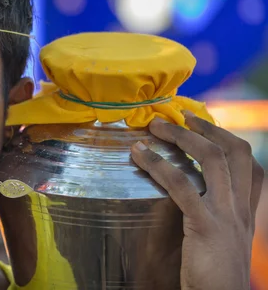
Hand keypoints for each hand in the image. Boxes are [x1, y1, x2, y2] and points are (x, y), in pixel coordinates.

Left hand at [131, 111, 263, 289]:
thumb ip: (216, 217)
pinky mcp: (206, 225)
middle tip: (179, 116)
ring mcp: (226, 215)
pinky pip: (181, 185)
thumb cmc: (216, 276)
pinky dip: (158, 164)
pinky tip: (139, 155)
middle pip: (235, 152)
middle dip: (206, 128)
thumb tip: (194, 197)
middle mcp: (241, 208)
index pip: (250, 164)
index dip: (227, 138)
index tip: (202, 124)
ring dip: (181, 137)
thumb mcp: (224, 240)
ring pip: (212, 159)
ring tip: (155, 126)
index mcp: (246, 211)